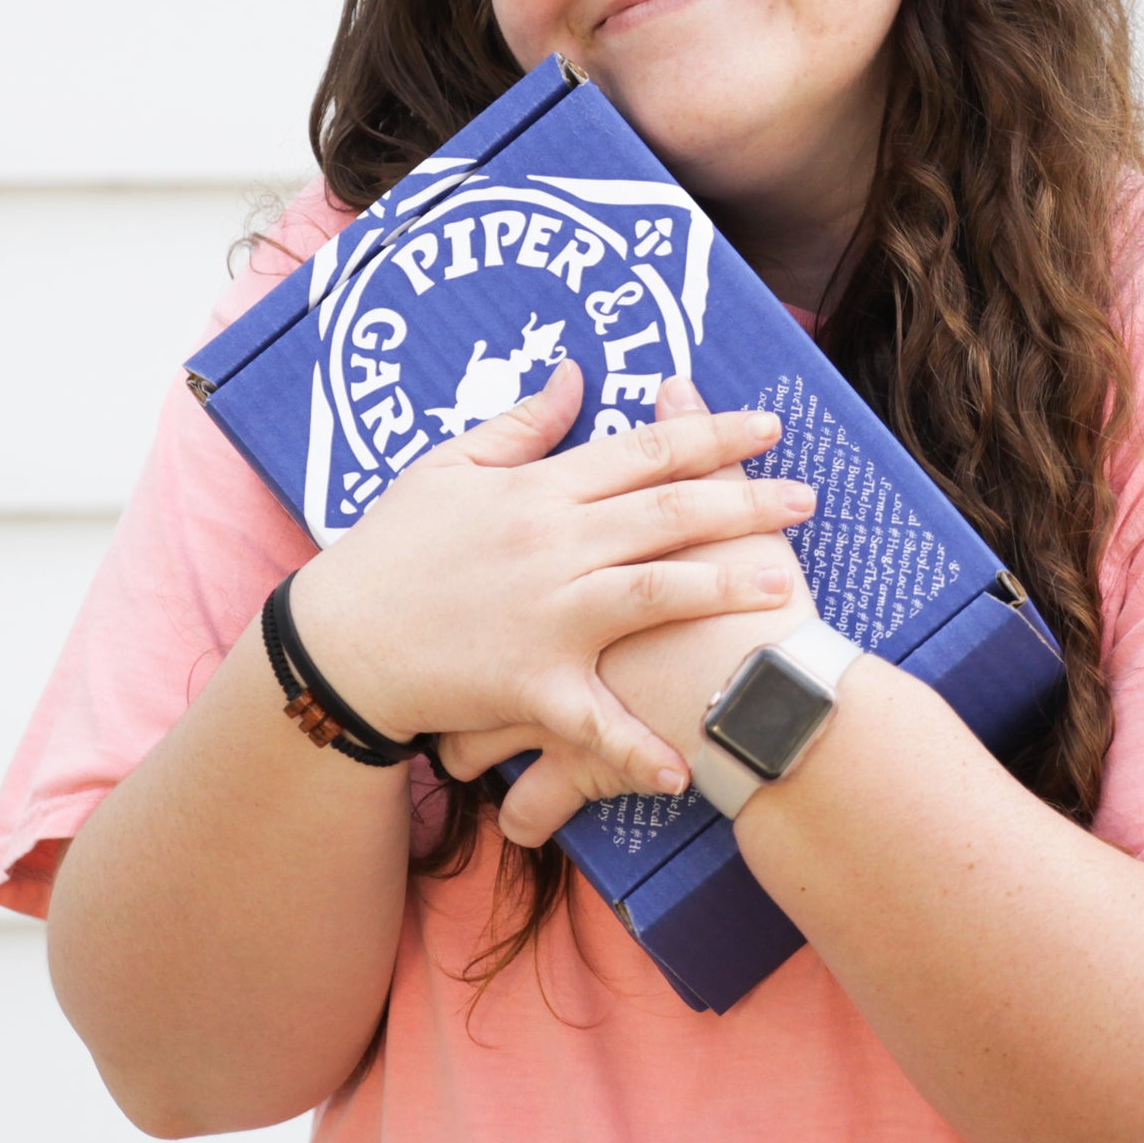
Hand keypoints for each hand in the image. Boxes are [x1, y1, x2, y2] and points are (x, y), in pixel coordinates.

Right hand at [287, 358, 815, 795]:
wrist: (337, 640)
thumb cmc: (392, 549)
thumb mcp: (449, 466)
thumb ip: (522, 423)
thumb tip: (576, 373)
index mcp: (541, 489)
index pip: (644, 449)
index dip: (712, 433)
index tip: (767, 426)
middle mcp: (554, 543)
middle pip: (668, 513)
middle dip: (745, 501)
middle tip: (806, 498)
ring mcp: (546, 614)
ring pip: (652, 591)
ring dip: (722, 586)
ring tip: (783, 584)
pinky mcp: (529, 682)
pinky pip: (593, 718)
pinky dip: (636, 745)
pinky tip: (684, 769)